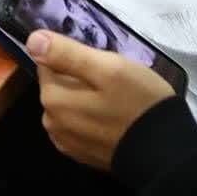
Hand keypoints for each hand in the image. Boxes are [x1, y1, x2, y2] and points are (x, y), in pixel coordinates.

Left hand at [28, 30, 174, 170]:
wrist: (164, 152)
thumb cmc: (138, 103)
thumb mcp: (109, 68)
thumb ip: (68, 54)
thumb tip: (32, 40)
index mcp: (53, 98)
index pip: (49, 62)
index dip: (76, 57)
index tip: (100, 62)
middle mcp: (51, 122)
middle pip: (58, 85)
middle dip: (80, 78)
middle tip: (113, 80)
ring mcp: (66, 142)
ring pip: (69, 104)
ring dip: (86, 98)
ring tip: (116, 99)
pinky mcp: (81, 155)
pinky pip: (78, 124)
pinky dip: (90, 117)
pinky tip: (113, 118)